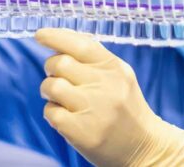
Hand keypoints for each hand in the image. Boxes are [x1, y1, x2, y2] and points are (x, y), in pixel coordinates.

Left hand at [36, 28, 183, 166]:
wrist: (143, 147)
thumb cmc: (124, 106)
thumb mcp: (118, 75)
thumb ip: (93, 58)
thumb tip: (60, 41)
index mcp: (114, 67)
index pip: (81, 44)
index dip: (56, 36)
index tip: (40, 34)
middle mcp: (105, 85)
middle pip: (60, 62)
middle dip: (51, 67)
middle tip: (56, 74)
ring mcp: (94, 109)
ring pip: (51, 85)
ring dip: (48, 89)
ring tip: (58, 97)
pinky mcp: (82, 133)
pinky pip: (50, 112)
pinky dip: (52, 112)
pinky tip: (65, 116)